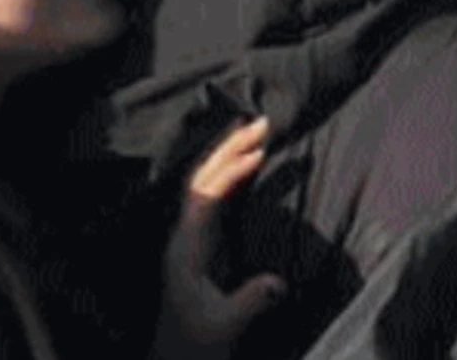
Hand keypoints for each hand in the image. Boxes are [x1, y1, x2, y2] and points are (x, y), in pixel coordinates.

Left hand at [151, 118, 284, 359]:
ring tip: (254, 129)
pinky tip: (247, 163)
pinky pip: (213, 195)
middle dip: (229, 148)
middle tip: (261, 121)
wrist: (178, 358)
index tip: (260, 151)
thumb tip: (277, 282)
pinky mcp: (201, 244)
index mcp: (187, 251)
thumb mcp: (225, 327)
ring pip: (204, 184)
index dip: (230, 171)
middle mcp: (185, 238)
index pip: (205, 198)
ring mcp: (190, 239)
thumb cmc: (199, 343)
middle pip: (201, 180)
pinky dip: (230, 173)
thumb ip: (249, 302)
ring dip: (227, 154)